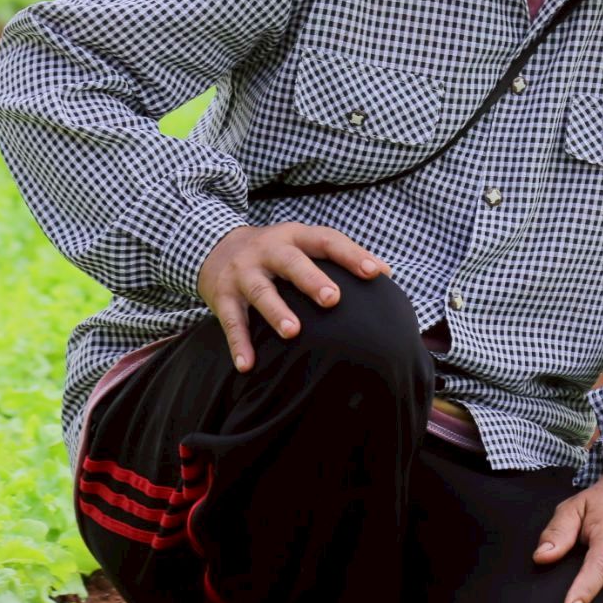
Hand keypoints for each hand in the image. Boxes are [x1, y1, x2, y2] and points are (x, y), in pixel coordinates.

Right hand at [197, 223, 387, 372]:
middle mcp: (269, 251)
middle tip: (333, 299)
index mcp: (296, 237)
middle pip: (291, 262)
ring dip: (276, 312)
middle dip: (311, 280)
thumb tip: (387, 274)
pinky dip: (239, 344)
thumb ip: (338, 256)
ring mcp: (243, 272)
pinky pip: (231, 321)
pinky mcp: (221, 295)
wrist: (215, 246)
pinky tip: (248, 366)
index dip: (352, 255)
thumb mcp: (303, 244)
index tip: (376, 273)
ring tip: (293, 332)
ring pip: (260, 291)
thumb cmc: (277, 252)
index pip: (327, 241)